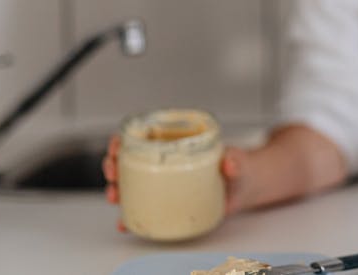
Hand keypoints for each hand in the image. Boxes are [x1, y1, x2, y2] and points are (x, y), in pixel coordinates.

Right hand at [103, 135, 247, 232]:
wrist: (245, 187)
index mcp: (177, 144)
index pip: (143, 136)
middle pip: (128, 159)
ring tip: (114, 195)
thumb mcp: (238, 161)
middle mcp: (165, 163)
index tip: (117, 145)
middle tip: (113, 173)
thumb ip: (235, 161)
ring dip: (115, 189)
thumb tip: (230, 164)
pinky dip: (130, 216)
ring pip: (129, 184)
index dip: (124, 139)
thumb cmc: (239, 167)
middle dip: (113, 165)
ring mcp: (164, 183)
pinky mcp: (167, 202)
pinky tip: (124, 221)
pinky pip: (142, 208)